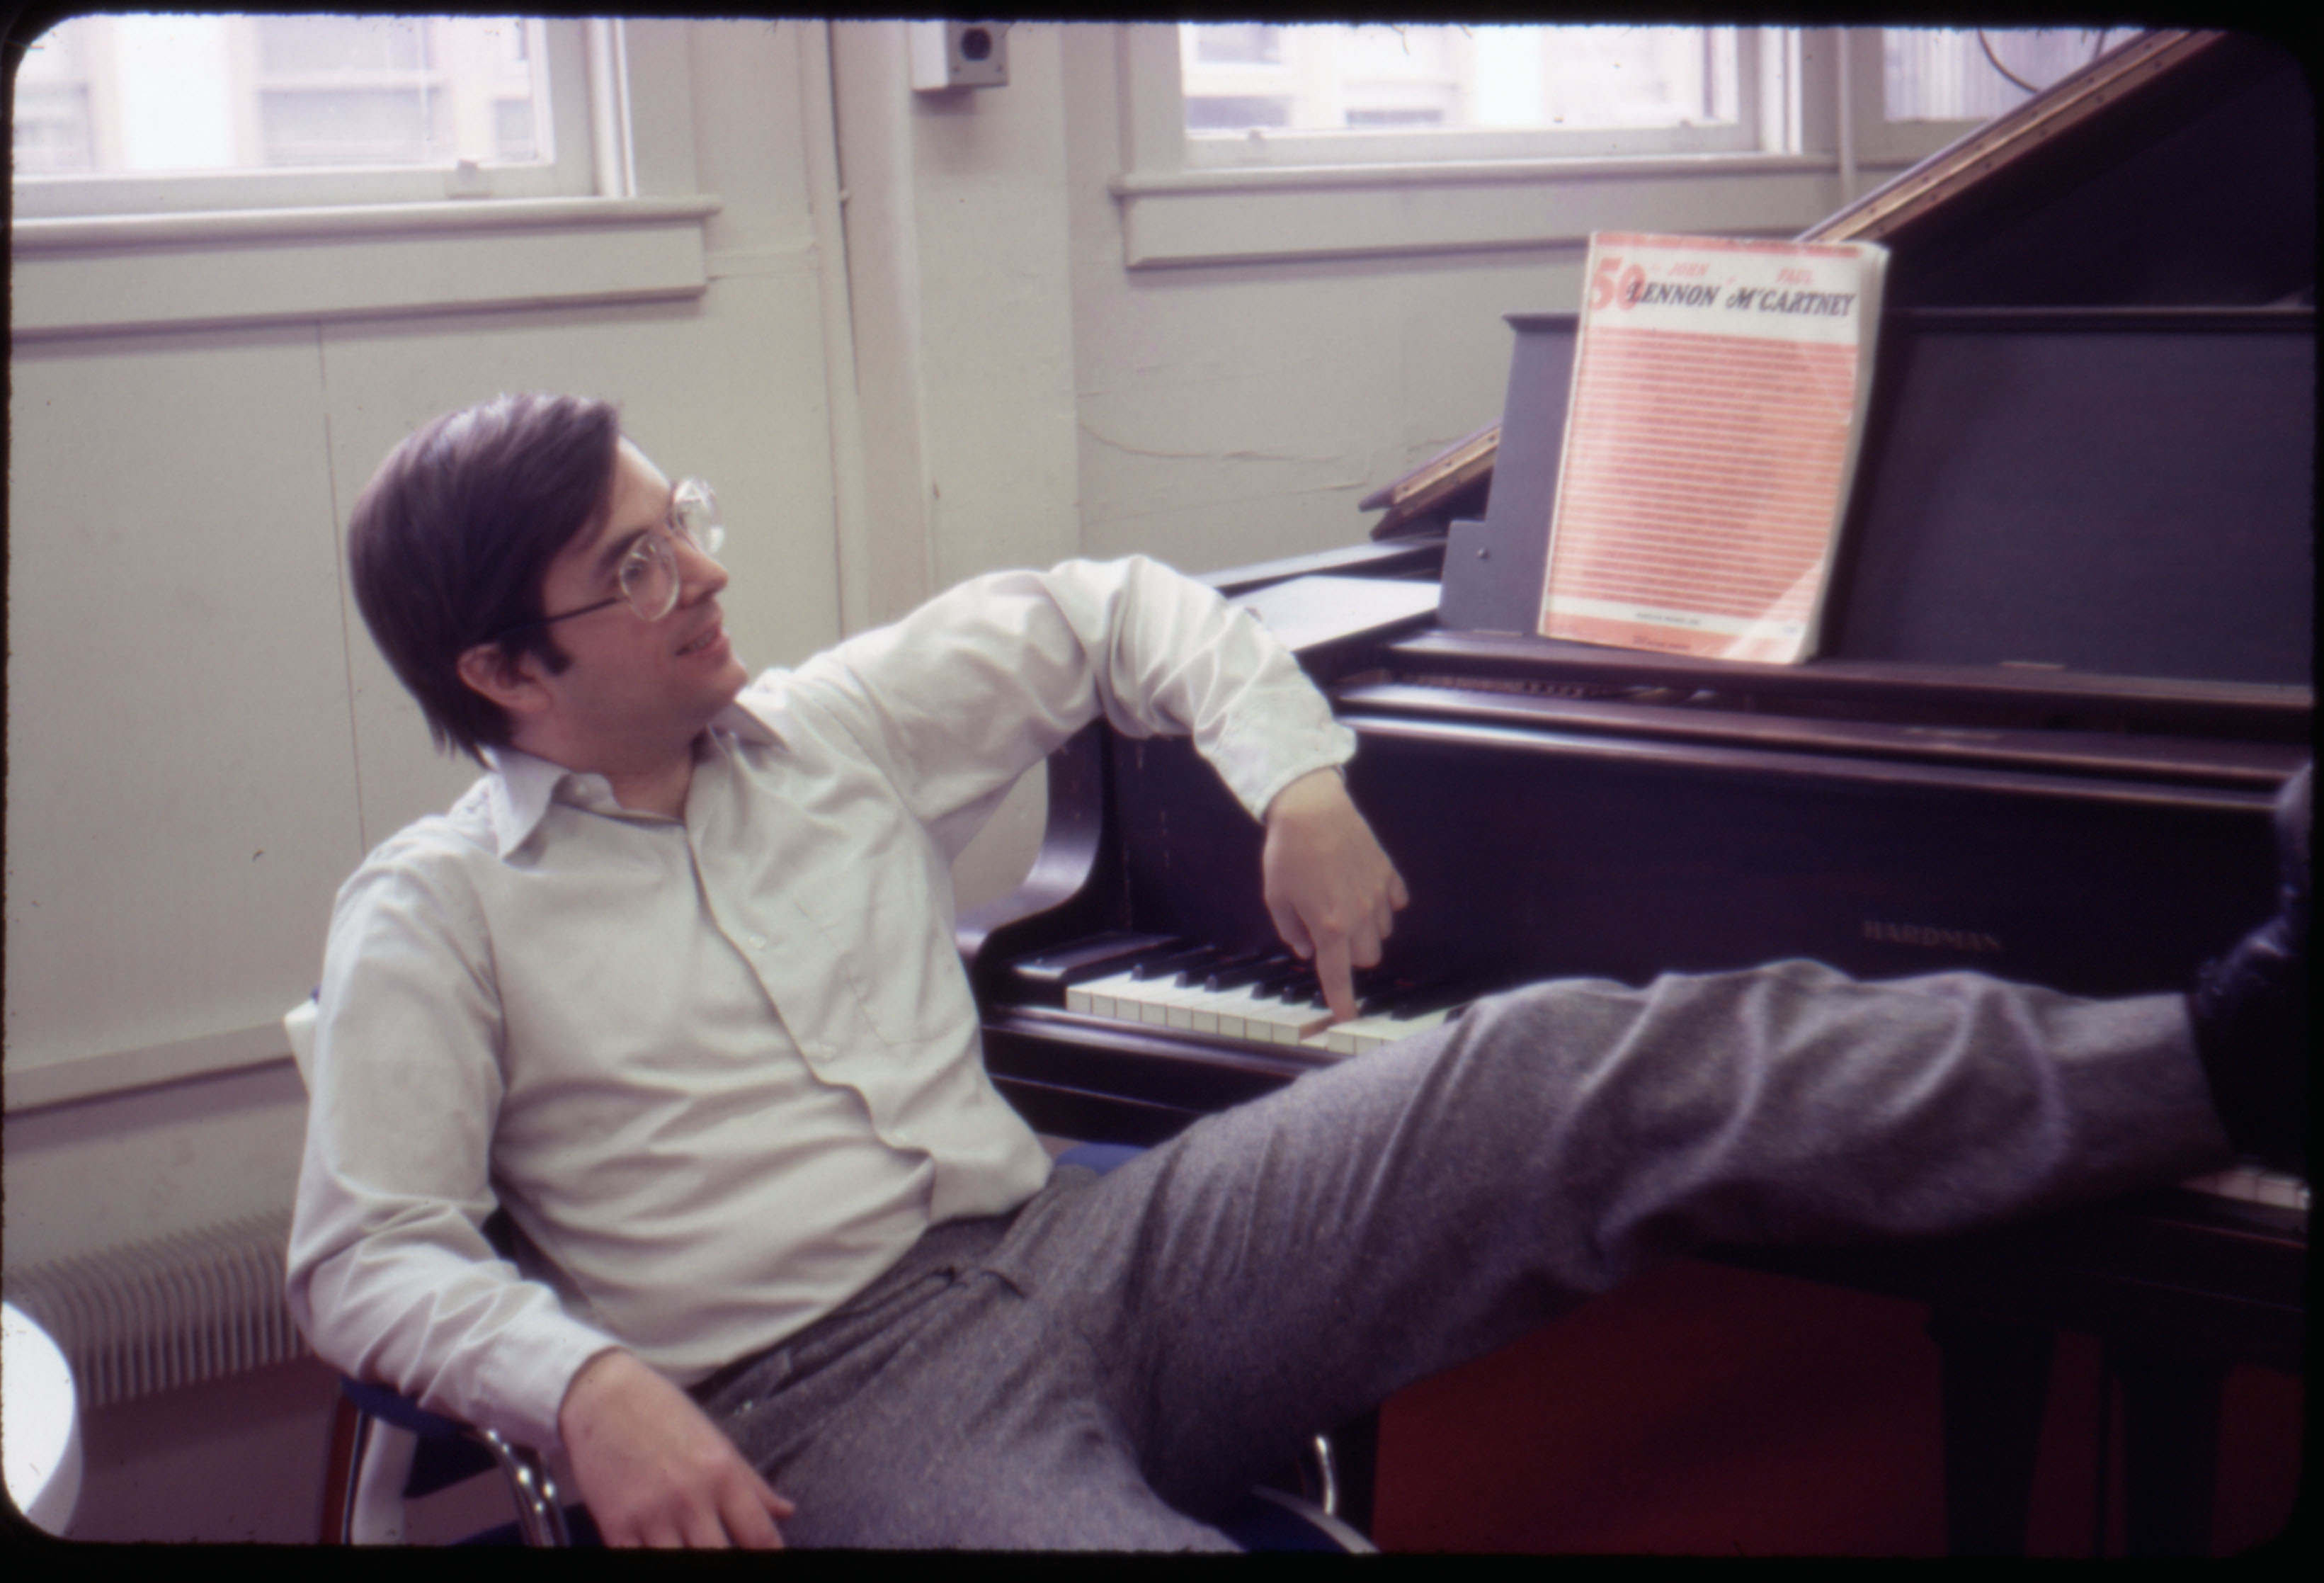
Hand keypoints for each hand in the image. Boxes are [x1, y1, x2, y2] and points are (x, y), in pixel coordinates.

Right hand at [558, 1348, 794, 1547]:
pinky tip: (659, 1553)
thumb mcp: (717, 1442)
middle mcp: (690, 1497)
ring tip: (691, 1549)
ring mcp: (651, 1514)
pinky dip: (650, 1563)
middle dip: (729, 1564)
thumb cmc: (665, 1415)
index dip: (770, 1557)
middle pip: (722, 1558)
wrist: (603, 1396)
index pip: (760, 1535)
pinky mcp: (615, 1525)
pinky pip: (637, 1563)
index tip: (769, 1561)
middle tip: (727, 1553)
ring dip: (689, 1562)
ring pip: (679, 1566)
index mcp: (722, 1474)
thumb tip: (787, 1511)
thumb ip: (753, 1483)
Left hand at [1262, 767, 1408, 1022]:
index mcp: (1329, 926)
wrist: (1312, 806)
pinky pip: (1395, 902)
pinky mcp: (1388, 872)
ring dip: (1366, 931)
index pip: (1338, 975)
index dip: (1342, 1000)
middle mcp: (1359, 916)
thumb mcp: (1276, 897)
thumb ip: (1292, 930)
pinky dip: (1384, 905)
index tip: (1347, 1017)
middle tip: (1330, 935)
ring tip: (1344, 907)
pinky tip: (1367, 891)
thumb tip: (1307, 949)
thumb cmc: (1288, 852)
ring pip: (1382, 932)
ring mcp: (1378, 894)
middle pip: (1367, 957)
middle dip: (1350, 956)